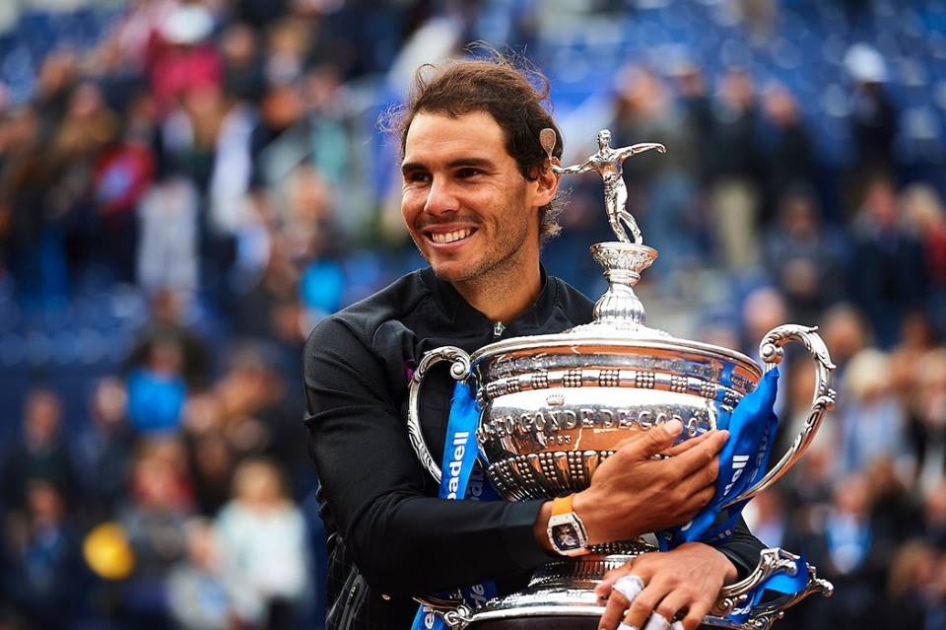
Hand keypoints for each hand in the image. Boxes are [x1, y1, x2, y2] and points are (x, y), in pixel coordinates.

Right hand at [573, 419, 727, 543]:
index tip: (723, 434)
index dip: (715, 442)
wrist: (601, 518)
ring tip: (714, 463)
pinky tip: (704, 486)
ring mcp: (679, 508)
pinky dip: (708, 492)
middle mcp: (679, 492)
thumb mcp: (626, 453)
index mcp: (669, 473)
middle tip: (719, 444)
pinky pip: (701, 506)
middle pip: (710, 471)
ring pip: (710, 490)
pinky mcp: (675, 520)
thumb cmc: (610, 485)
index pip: (702, 454)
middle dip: (718, 455)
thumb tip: (676, 425)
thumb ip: (654, 438)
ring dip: (716, 475)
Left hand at [595, 543, 737, 629]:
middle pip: (642, 605)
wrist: (706, 557)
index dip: (611, 613)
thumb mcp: (643, 562)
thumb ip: (620, 575)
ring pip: (664, 614)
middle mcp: (664, 578)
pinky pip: (690, 621)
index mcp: (647, 568)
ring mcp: (684, 590)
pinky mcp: (701, 601)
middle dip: (629, 626)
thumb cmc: (670, 563)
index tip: (605, 628)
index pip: (624, 590)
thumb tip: (599, 591)